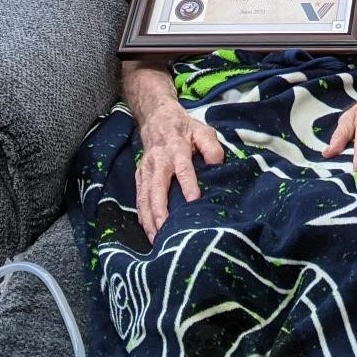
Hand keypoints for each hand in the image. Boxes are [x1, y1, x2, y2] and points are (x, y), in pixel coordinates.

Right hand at [133, 105, 224, 241]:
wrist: (156, 117)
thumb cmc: (184, 128)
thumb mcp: (203, 130)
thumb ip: (212, 148)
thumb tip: (217, 166)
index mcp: (176, 148)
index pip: (183, 169)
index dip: (188, 184)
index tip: (194, 201)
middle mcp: (158, 161)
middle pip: (156, 188)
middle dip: (159, 210)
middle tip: (165, 229)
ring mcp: (146, 170)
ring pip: (144, 196)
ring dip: (149, 218)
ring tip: (155, 238)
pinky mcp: (140, 176)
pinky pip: (139, 198)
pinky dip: (142, 215)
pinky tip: (148, 231)